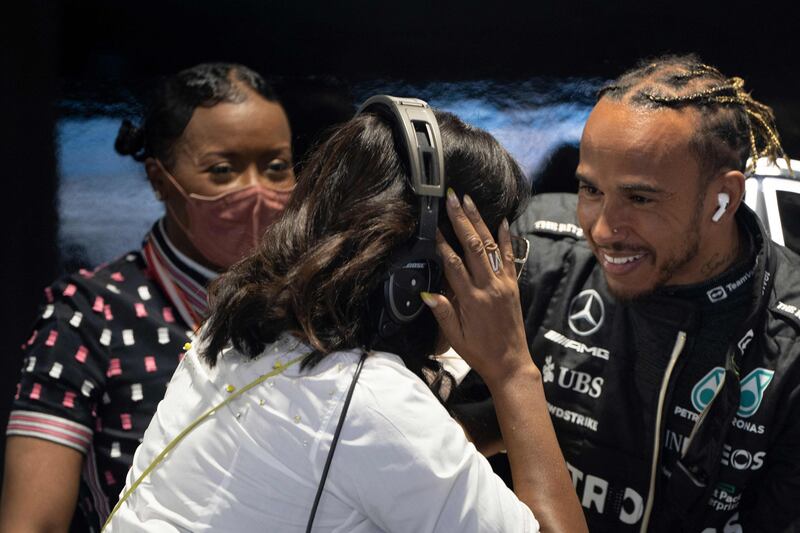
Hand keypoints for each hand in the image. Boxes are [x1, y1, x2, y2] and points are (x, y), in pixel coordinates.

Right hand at [422, 189, 537, 386]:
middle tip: (452, 199)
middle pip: (473, 246)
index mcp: (472, 300)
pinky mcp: (514, 285)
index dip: (443, 243)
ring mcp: (504, 284)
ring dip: (479, 221)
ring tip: (469, 201)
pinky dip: (506, 238)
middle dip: (461, 220)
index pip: (454, 264)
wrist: (510, 363)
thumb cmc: (479, 351)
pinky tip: (502, 221)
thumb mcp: (455, 337)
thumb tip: (427, 292)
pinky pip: (510, 257)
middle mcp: (489, 287)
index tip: (435, 225)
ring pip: (491, 246)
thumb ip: (443, 312)